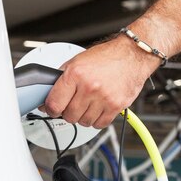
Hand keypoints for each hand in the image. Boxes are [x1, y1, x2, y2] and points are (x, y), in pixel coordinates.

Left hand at [44, 36, 158, 128]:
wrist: (132, 56)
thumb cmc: (106, 57)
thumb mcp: (78, 61)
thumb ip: (62, 78)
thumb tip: (48, 95)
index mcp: (76, 74)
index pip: (54, 104)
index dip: (50, 109)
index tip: (52, 109)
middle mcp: (89, 87)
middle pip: (69, 116)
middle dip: (68, 112)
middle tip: (73, 104)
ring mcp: (103, 98)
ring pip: (83, 122)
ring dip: (83, 117)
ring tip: (88, 104)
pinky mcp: (116, 106)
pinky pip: (99, 124)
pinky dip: (96, 120)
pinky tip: (98, 109)